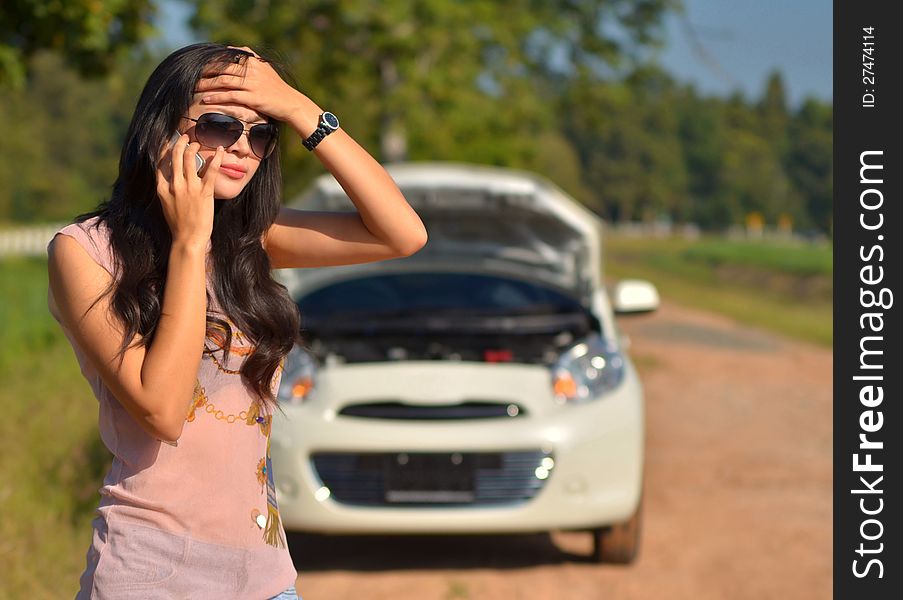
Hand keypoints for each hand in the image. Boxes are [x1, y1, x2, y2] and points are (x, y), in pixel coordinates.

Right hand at [156, 134, 224, 248]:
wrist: (188, 238)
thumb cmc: (178, 224)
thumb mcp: (166, 205)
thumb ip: (167, 190)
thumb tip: (171, 178)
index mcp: (163, 188)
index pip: (161, 162)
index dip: (166, 149)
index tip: (170, 142)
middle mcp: (175, 185)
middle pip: (175, 156)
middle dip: (180, 142)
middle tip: (185, 137)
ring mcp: (189, 188)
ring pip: (189, 158)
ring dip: (194, 147)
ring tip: (198, 143)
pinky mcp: (204, 192)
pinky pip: (211, 170)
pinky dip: (217, 158)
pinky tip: (221, 150)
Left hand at [194, 47, 312, 124]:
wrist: (290, 103)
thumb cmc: (276, 87)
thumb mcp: (265, 68)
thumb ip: (250, 57)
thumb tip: (232, 47)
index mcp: (253, 61)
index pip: (227, 57)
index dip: (212, 61)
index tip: (200, 65)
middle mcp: (252, 70)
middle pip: (222, 69)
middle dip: (206, 72)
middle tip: (193, 76)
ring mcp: (252, 84)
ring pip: (223, 82)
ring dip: (207, 84)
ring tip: (195, 87)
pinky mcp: (253, 97)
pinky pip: (230, 96)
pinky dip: (216, 97)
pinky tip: (206, 100)